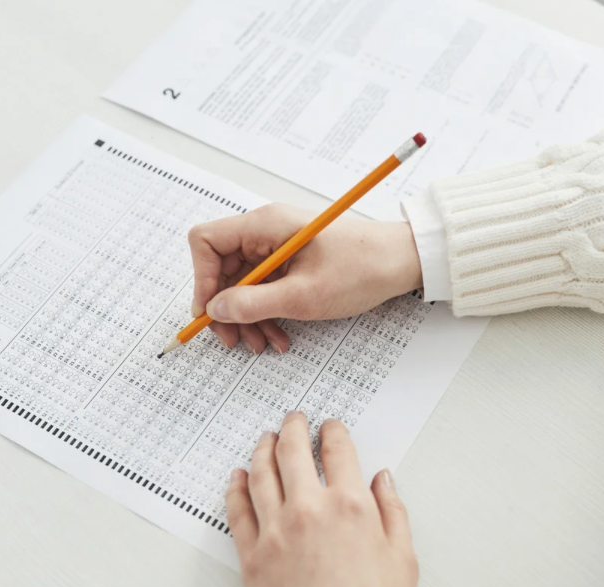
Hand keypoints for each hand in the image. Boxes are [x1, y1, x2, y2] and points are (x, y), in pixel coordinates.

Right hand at [188, 204, 422, 353]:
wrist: (401, 262)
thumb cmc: (361, 269)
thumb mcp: (304, 295)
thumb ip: (254, 303)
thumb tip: (215, 310)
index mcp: (264, 225)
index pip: (206, 241)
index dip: (201, 278)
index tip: (210, 313)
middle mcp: (266, 231)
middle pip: (221, 268)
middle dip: (226, 308)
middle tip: (234, 341)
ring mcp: (277, 247)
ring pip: (242, 284)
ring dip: (247, 317)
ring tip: (262, 345)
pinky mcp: (290, 263)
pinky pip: (264, 289)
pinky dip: (266, 314)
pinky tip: (279, 336)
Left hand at [226, 412, 417, 586]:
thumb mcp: (403, 559)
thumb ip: (393, 511)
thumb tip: (383, 480)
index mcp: (351, 506)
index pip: (338, 451)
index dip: (333, 432)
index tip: (331, 428)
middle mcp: (309, 510)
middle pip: (293, 451)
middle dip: (294, 428)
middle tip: (294, 420)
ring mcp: (276, 532)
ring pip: (260, 474)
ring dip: (262, 449)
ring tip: (265, 439)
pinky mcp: (252, 556)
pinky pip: (237, 511)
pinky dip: (236, 487)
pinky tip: (238, 477)